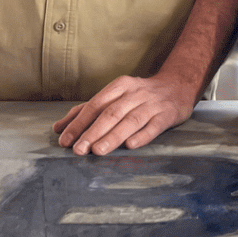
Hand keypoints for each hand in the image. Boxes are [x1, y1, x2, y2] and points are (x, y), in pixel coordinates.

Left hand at [53, 74, 195, 155]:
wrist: (178, 85)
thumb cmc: (140, 95)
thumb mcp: (115, 95)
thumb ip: (87, 110)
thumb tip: (59, 128)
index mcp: (120, 86)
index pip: (96, 104)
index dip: (79, 122)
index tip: (65, 140)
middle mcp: (136, 94)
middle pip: (111, 113)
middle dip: (93, 132)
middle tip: (78, 149)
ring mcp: (152, 104)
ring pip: (131, 120)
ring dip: (113, 136)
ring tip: (98, 151)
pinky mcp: (168, 114)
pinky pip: (154, 126)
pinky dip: (142, 135)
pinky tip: (131, 145)